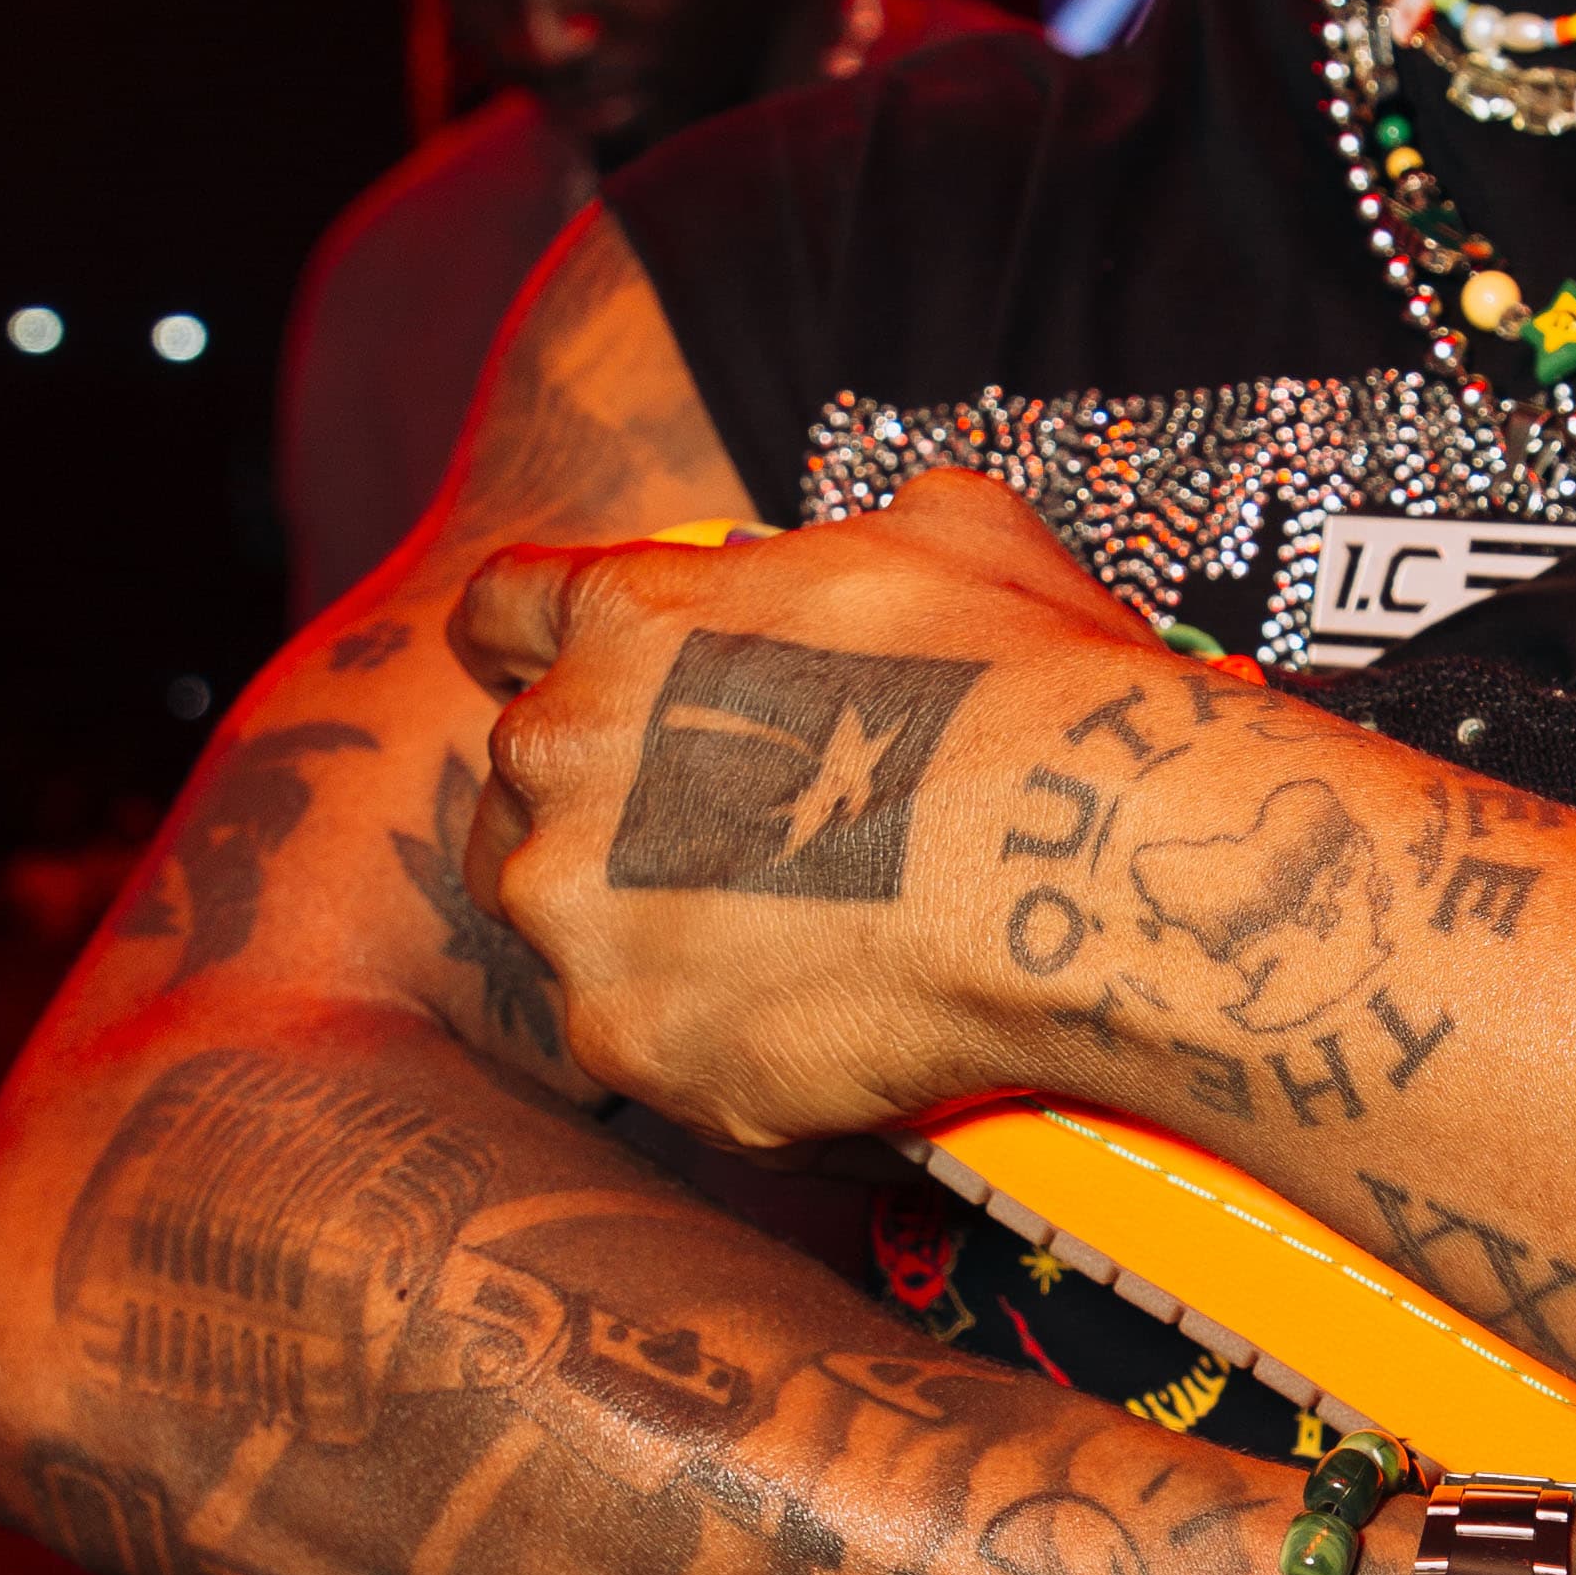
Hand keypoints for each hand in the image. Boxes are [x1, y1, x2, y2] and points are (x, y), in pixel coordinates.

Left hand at [450, 474, 1165, 1144]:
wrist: (1071, 857)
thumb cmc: (1025, 681)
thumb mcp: (955, 532)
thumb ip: (859, 540)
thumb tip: (874, 554)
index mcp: (627, 616)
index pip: (504, 612)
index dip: (527, 645)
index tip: (552, 676)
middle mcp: (562, 753)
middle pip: (517, 785)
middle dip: (592, 807)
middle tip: (711, 839)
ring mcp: (578, 907)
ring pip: (563, 923)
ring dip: (642, 929)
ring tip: (776, 945)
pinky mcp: (623, 1036)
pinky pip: (642, 1042)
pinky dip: (714, 1037)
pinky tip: (818, 1024)